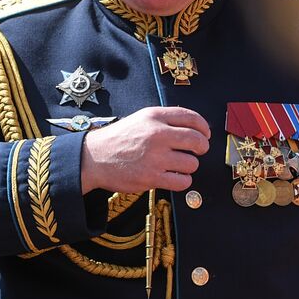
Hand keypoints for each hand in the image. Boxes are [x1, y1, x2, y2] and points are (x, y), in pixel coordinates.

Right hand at [79, 106, 209, 193]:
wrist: (93, 158)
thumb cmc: (120, 138)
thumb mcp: (142, 118)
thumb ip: (167, 119)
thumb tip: (197, 127)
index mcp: (155, 117)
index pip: (192, 118)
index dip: (204, 128)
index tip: (205, 134)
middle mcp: (157, 135)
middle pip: (197, 141)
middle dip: (202, 147)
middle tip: (197, 151)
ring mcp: (155, 157)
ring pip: (192, 163)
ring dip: (189, 166)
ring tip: (177, 165)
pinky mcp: (151, 178)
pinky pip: (183, 181)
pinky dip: (183, 181)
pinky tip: (174, 176)